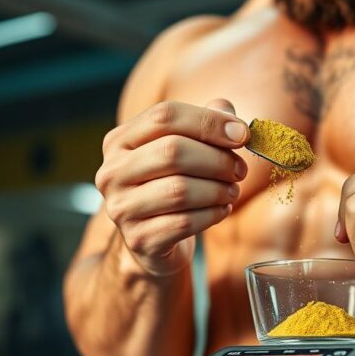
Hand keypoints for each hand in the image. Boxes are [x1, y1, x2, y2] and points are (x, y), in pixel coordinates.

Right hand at [96, 99, 248, 275]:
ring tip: (232, 191)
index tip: (242, 135)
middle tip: (240, 170)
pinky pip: (185, 222)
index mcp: (120, 141)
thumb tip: (231, 118)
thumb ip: (206, 124)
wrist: (152, 239)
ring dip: (218, 190)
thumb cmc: (172, 185)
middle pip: (172, 151)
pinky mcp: (139, 239)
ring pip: (180, 190)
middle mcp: (112, 172)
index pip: (165, 116)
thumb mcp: (185, 149)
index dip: (209, 122)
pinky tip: (222, 210)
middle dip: (217, 160)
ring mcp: (121, 208)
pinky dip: (213, 214)